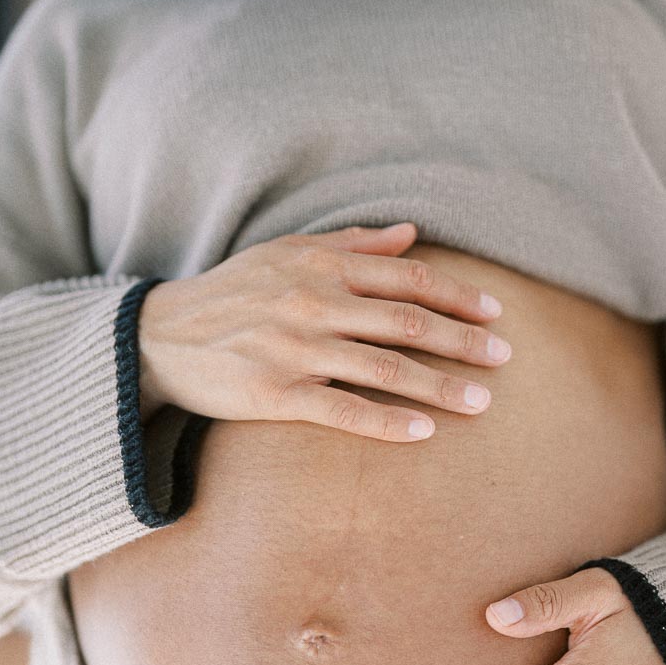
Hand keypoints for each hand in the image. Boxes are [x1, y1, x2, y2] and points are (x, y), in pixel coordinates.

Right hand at [136, 221, 512, 440]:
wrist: (159, 334)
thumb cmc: (232, 290)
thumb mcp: (286, 250)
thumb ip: (352, 242)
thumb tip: (412, 232)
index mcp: (322, 264)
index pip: (408, 278)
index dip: (458, 295)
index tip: (496, 313)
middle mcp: (314, 302)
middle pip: (408, 322)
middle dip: (464, 342)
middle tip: (505, 359)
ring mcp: (295, 349)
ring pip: (385, 368)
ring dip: (440, 386)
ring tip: (483, 403)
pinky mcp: (275, 394)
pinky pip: (343, 410)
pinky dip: (387, 421)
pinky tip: (424, 432)